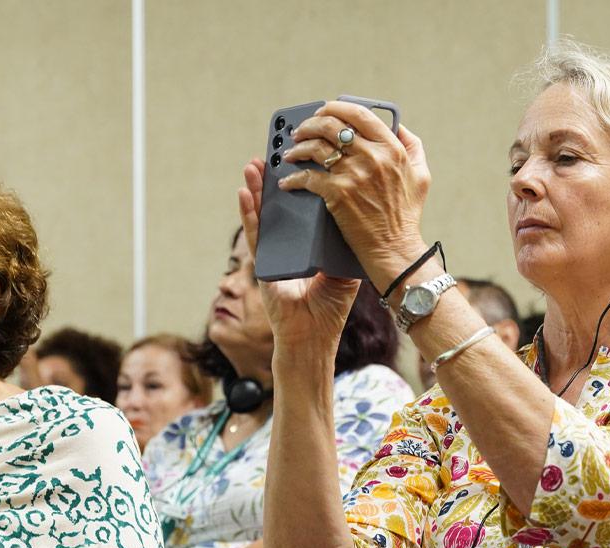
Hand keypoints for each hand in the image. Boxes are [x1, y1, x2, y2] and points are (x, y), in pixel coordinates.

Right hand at [239, 160, 360, 351]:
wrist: (314, 336)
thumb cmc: (330, 306)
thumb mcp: (345, 266)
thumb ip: (348, 240)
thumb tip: (364, 208)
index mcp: (309, 241)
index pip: (304, 204)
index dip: (304, 180)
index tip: (306, 154)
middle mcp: (290, 242)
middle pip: (283, 203)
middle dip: (279, 177)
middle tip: (278, 149)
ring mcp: (274, 251)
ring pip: (265, 213)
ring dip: (258, 187)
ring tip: (256, 162)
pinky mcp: (263, 264)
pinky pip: (255, 234)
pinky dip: (249, 213)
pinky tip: (245, 193)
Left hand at [277, 101, 432, 289]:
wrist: (394, 248)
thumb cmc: (406, 214)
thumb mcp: (421, 175)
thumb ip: (412, 146)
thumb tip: (399, 126)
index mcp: (392, 148)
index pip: (359, 114)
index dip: (336, 107)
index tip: (324, 110)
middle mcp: (372, 157)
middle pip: (332, 126)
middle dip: (310, 124)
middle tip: (300, 131)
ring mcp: (354, 175)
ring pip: (315, 147)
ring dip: (297, 148)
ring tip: (290, 153)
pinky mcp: (338, 194)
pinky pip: (307, 177)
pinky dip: (293, 178)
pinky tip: (287, 181)